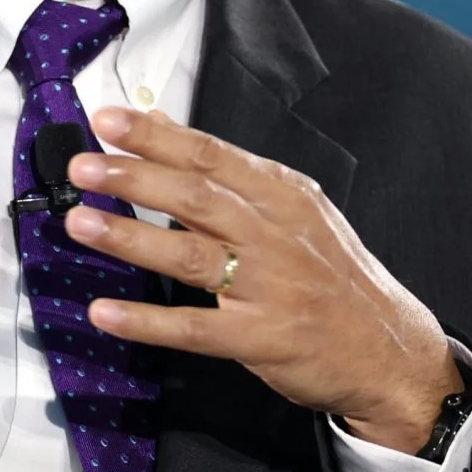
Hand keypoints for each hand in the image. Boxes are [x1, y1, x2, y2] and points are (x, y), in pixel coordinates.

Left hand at [66, 107, 461, 453]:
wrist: (390, 351)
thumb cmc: (333, 275)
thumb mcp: (295, 211)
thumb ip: (228, 173)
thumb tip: (162, 127)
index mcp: (284, 196)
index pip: (212, 156)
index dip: (156, 137)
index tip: (108, 120)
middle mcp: (276, 235)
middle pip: (197, 197)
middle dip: (134, 177)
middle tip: (83, 166)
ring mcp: (270, 287)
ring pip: (191, 254)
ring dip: (131, 236)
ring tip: (81, 222)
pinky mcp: (262, 338)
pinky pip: (195, 328)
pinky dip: (147, 320)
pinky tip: (106, 311)